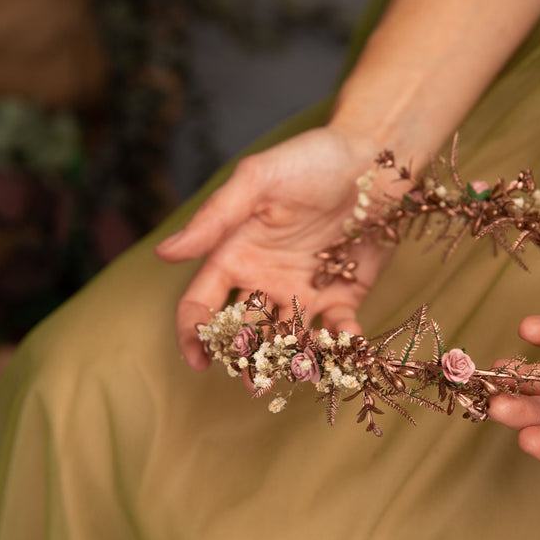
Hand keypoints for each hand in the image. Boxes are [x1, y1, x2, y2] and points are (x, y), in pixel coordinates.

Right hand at [156, 127, 390, 368]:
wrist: (375, 157)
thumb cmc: (311, 160)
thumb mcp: (258, 181)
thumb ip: (215, 218)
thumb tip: (164, 253)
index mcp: (235, 253)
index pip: (203, 301)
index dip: (195, 332)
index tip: (199, 360)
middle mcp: (264, 279)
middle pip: (245, 329)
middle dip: (245, 358)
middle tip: (252, 382)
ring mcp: (303, 291)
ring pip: (287, 339)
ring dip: (288, 361)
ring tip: (292, 377)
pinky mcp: (343, 295)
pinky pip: (337, 330)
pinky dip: (340, 345)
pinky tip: (344, 350)